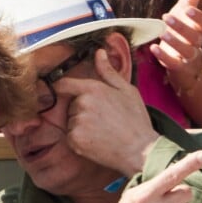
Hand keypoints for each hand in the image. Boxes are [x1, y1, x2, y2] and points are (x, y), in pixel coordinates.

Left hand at [56, 48, 158, 176]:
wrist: (140, 150)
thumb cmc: (136, 120)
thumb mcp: (127, 90)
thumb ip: (108, 71)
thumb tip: (99, 52)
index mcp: (93, 89)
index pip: (64, 84)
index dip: (62, 88)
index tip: (63, 92)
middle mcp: (82, 104)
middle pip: (71, 105)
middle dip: (81, 110)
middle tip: (102, 119)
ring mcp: (77, 122)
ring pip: (71, 121)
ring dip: (81, 126)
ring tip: (102, 131)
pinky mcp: (75, 140)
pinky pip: (71, 137)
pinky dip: (80, 140)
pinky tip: (97, 141)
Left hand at [150, 0, 201, 87]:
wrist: (183, 59)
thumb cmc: (184, 30)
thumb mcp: (186, 10)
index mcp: (199, 29)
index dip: (199, 17)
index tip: (188, 10)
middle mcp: (196, 43)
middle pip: (195, 37)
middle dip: (182, 27)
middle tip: (166, 17)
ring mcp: (187, 56)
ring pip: (186, 51)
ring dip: (174, 42)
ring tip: (162, 33)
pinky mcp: (177, 67)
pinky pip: (173, 63)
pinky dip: (163, 56)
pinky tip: (153, 48)